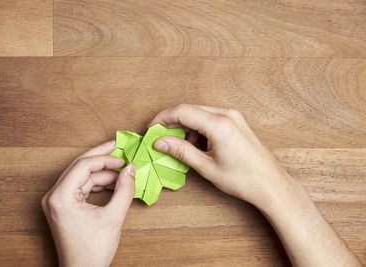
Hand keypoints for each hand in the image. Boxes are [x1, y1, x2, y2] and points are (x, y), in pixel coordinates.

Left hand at [41, 141, 134, 266]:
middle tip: (119, 147)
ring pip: (82, 176)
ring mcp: (57, 201)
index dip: (105, 159)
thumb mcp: (113, 218)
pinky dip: (98, 183)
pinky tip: (114, 183)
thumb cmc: (92, 252)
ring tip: (123, 172)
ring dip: (103, 172)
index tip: (123, 159)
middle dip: (102, 158)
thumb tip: (130, 169)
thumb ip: (124, 190)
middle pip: (80, 166)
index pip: (83, 165)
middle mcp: (54, 196)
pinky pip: (82, 186)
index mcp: (60, 198)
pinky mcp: (63, 205)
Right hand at [149, 104, 360, 265]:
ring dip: (185, 126)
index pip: (182, 111)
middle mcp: (226, 114)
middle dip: (172, 122)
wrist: (271, 184)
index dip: (162, 119)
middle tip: (160, 138)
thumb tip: (160, 142)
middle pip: (189, 109)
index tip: (151, 130)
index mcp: (218, 124)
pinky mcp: (236, 122)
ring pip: (199, 113)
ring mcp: (233, 116)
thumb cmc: (242, 179)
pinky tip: (196, 145)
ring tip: (180, 146)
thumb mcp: (206, 167)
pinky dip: (198, 128)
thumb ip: (181, 151)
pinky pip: (210, 118)